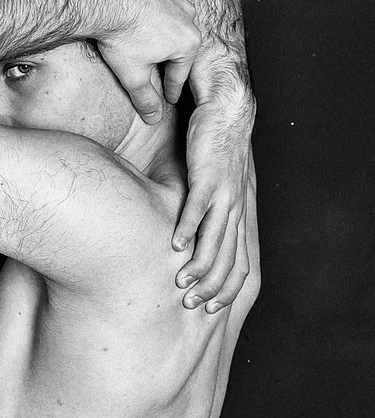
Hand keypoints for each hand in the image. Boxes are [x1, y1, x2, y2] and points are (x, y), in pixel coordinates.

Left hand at [97, 0, 200, 121]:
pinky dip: (153, 3)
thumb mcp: (132, 75)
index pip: (179, 73)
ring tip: (148, 37)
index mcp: (188, 42)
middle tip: (159, 68)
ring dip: (162, 28)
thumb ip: (145, 98)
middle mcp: (189, 16)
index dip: (171, 89)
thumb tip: (154, 119)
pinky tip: (141, 9)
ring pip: (172, 17)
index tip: (168, 97)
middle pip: (179, 44)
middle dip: (169, 57)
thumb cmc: (120, 35)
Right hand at [173, 92, 254, 311]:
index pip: (241, 262)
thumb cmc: (216, 147)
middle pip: (229, 259)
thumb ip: (207, 208)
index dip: (229, 288)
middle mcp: (236, 208)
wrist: (226, 110)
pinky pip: (198, 208)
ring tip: (182, 283)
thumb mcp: (216, 184)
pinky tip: (176, 245)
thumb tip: (191, 233)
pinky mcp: (208, 176)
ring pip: (215, 239)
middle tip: (193, 305)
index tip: (211, 307)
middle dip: (213, 287)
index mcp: (238, 213)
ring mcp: (224, 193)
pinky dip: (188, 228)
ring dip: (199, 265)